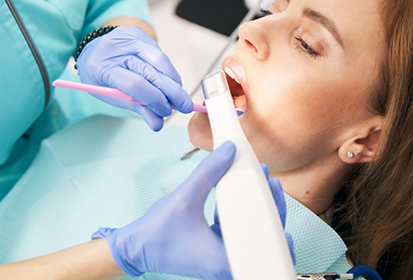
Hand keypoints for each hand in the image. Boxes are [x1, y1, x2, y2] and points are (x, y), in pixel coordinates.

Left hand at [76, 26, 192, 130]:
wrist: (95, 49)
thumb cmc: (101, 76)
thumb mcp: (112, 96)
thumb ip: (136, 108)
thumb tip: (158, 123)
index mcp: (103, 67)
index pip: (135, 84)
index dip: (154, 100)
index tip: (166, 112)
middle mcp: (118, 49)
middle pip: (153, 71)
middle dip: (173, 92)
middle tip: (185, 106)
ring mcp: (131, 38)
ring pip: (161, 61)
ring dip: (174, 81)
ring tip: (180, 96)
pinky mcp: (142, 34)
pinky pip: (161, 55)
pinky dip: (169, 72)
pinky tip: (171, 83)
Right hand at [92, 142, 294, 279]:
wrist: (137, 248)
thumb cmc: (157, 233)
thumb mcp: (184, 197)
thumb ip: (208, 172)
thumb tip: (229, 151)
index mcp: (224, 259)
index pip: (264, 240)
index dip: (275, 215)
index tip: (273, 190)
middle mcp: (227, 262)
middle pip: (263, 236)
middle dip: (270, 207)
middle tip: (270, 182)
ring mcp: (223, 258)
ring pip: (252, 234)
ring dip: (256, 209)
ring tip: (260, 184)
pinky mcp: (217, 251)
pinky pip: (238, 232)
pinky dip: (241, 214)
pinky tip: (240, 195)